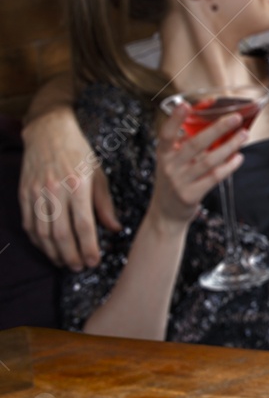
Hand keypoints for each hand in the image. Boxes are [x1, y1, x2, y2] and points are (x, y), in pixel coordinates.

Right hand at [19, 110, 121, 270]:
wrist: (48, 130)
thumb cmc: (79, 153)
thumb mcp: (98, 175)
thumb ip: (105, 204)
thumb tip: (115, 229)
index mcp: (78, 186)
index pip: (84, 225)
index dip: (89, 248)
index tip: (94, 262)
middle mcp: (55, 190)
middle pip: (62, 234)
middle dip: (71, 256)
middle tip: (79, 267)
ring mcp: (37, 191)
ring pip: (42, 232)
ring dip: (53, 252)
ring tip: (64, 263)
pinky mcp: (24, 192)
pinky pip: (29, 222)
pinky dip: (37, 240)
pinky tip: (47, 248)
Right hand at [149, 103, 246, 227]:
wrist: (166, 213)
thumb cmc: (174, 181)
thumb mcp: (173, 161)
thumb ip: (186, 145)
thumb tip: (214, 125)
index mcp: (163, 153)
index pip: (166, 133)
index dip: (175, 119)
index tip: (185, 104)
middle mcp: (170, 166)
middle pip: (195, 144)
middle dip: (218, 129)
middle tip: (236, 118)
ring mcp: (180, 181)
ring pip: (209, 160)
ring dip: (229, 146)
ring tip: (244, 135)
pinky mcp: (191, 195)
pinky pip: (214, 177)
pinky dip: (228, 166)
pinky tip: (238, 157)